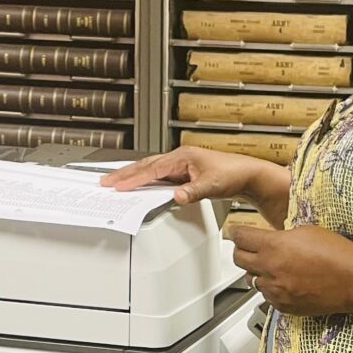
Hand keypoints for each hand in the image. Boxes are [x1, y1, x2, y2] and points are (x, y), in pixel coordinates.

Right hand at [99, 145, 282, 207]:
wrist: (248, 174)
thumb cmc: (233, 174)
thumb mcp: (211, 185)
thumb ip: (192, 192)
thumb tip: (175, 195)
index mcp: (182, 157)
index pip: (152, 169)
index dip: (133, 179)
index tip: (117, 186)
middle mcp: (180, 158)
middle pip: (146, 166)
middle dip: (125, 174)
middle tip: (105, 182)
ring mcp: (182, 165)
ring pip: (152, 170)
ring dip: (134, 176)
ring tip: (116, 183)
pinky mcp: (185, 173)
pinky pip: (160, 176)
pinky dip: (146, 181)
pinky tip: (141, 187)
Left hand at [228, 223, 352, 315]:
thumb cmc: (336, 253)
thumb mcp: (306, 231)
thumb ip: (281, 236)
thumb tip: (271, 239)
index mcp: (274, 246)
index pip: (240, 237)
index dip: (236, 232)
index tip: (235, 231)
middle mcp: (270, 270)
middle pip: (238, 259)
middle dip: (241, 250)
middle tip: (247, 246)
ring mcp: (276, 291)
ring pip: (251, 280)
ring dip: (256, 271)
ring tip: (271, 265)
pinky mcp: (283, 306)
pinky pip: (266, 296)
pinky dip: (270, 288)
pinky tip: (283, 281)